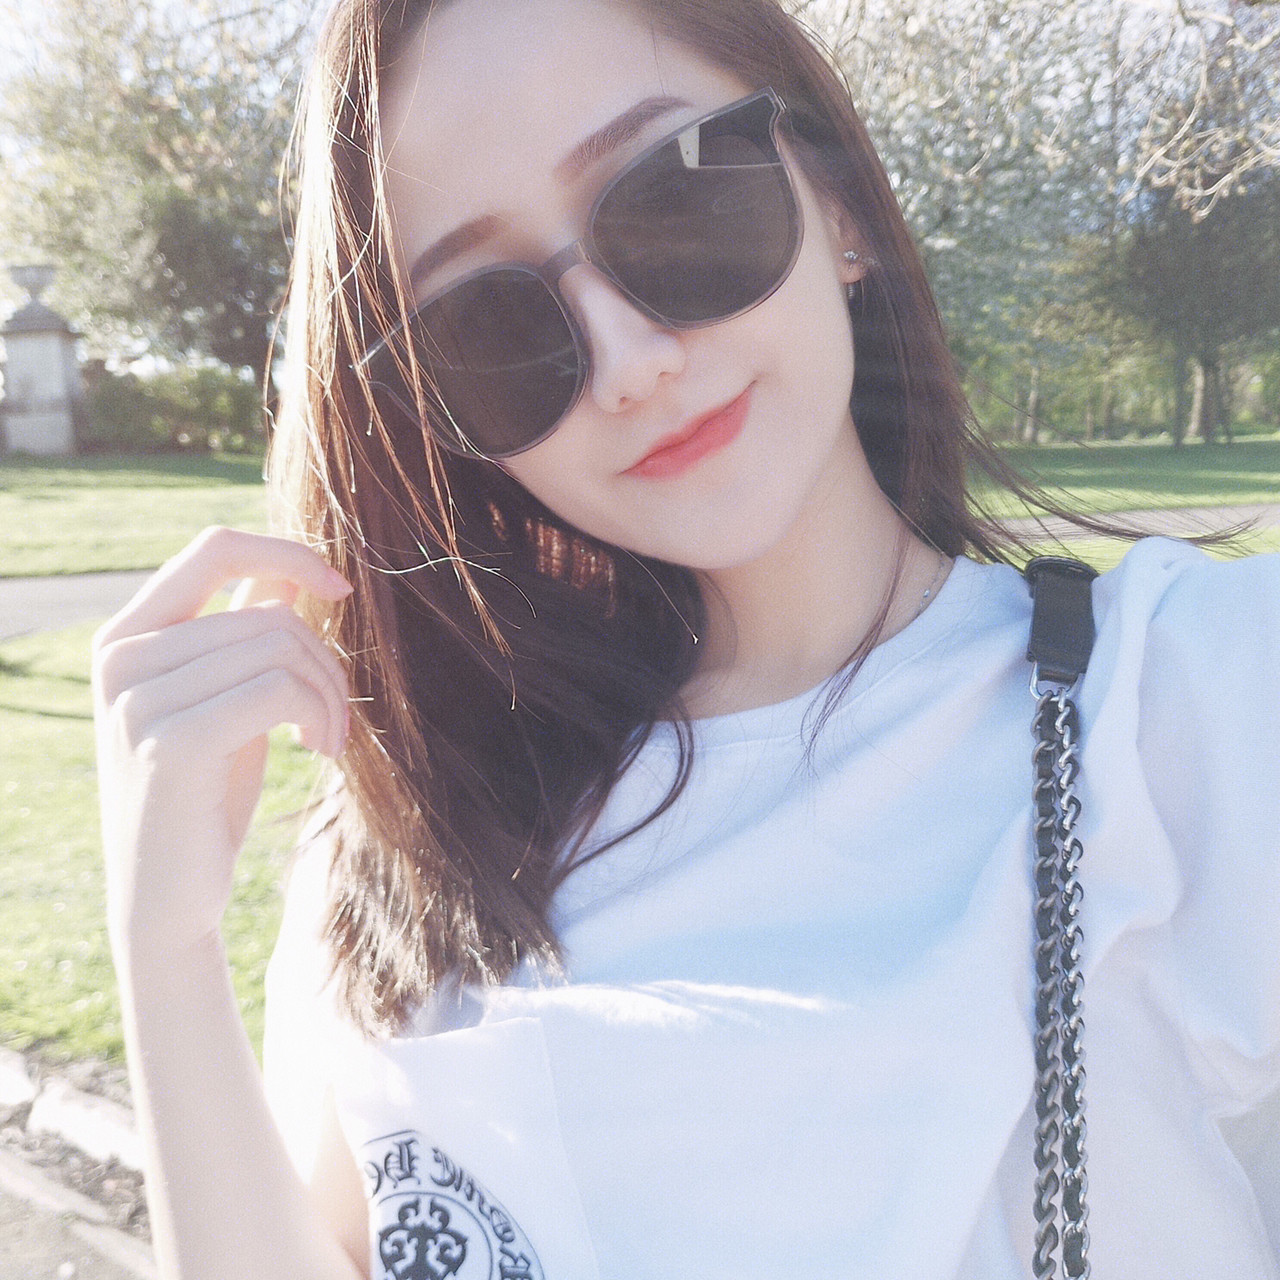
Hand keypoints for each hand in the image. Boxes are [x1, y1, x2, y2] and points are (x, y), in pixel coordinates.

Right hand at [92, 527, 352, 970]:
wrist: (167, 895)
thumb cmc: (205, 791)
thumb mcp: (222, 698)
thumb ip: (241, 631)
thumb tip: (291, 569)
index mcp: (128, 634)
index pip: (214, 548)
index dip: (288, 553)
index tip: (341, 589)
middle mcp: (121, 656)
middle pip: (271, 613)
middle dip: (326, 663)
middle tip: (336, 719)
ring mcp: (138, 698)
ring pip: (282, 647)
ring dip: (329, 696)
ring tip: (328, 739)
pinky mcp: (171, 742)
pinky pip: (279, 689)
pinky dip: (320, 715)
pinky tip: (319, 751)